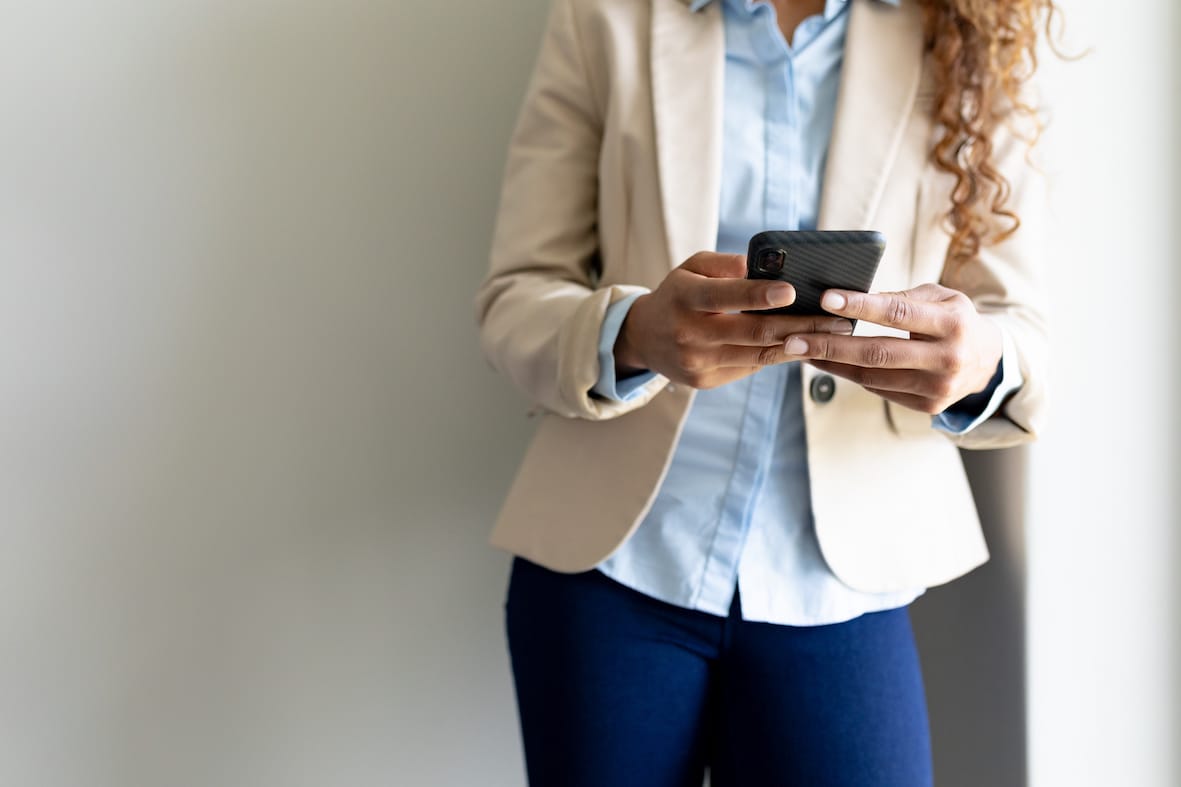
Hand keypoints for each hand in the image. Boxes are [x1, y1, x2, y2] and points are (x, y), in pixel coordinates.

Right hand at [616, 252, 853, 388]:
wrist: (644, 338)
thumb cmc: (678, 295)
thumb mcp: (691, 268)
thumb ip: (725, 264)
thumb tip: (765, 264)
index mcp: (685, 298)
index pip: (724, 296)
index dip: (758, 295)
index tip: (791, 290)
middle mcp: (690, 333)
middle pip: (753, 331)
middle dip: (800, 324)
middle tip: (838, 318)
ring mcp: (698, 362)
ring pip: (758, 354)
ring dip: (800, 344)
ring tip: (833, 334)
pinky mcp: (706, 381)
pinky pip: (751, 367)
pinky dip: (780, 355)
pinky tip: (806, 345)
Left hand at [782, 283, 1002, 413]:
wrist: (988, 361)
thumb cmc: (954, 320)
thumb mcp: (940, 298)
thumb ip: (902, 297)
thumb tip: (855, 297)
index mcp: (952, 323)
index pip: (897, 313)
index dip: (860, 306)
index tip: (825, 298)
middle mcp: (947, 358)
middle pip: (877, 352)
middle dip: (830, 345)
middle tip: (793, 338)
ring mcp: (937, 387)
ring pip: (872, 376)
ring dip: (831, 363)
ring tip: (801, 350)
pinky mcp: (928, 406)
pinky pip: (878, 389)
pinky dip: (849, 375)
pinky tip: (826, 363)